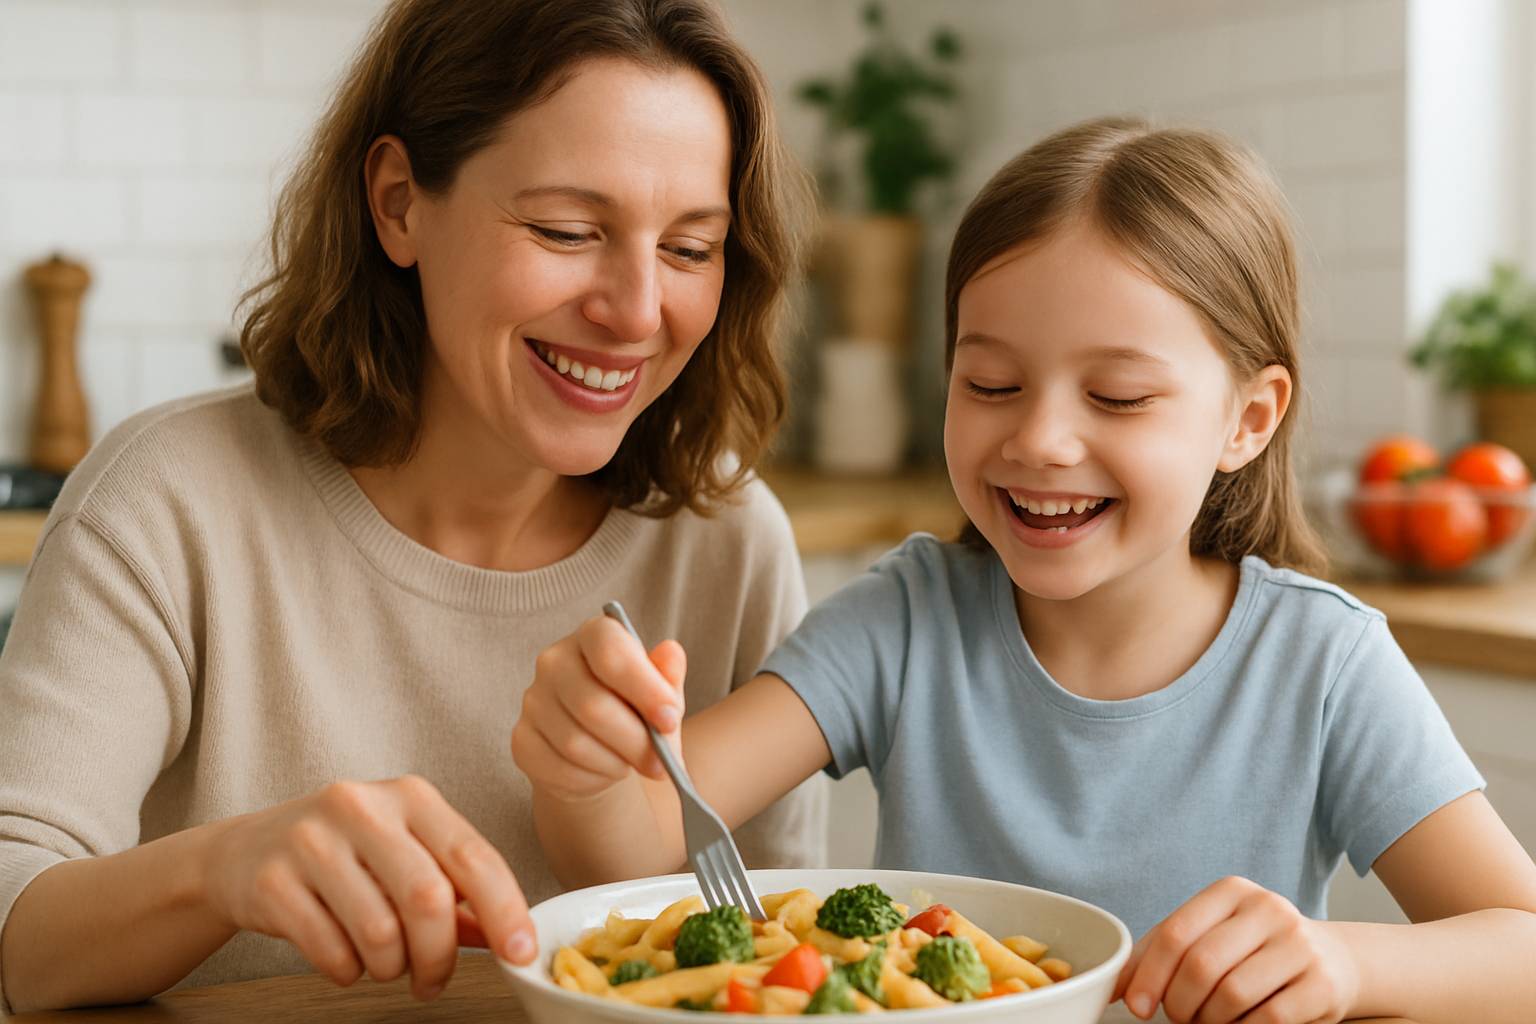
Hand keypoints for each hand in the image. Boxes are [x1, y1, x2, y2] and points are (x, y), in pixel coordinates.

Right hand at [202, 775, 534, 998]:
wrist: (243, 852)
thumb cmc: (342, 854)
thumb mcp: (403, 853)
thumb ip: (455, 890)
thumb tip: (507, 936)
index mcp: (410, 796)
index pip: (473, 856)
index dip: (505, 910)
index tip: (521, 954)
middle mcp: (362, 806)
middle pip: (428, 899)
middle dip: (440, 956)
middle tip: (433, 981)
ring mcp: (312, 840)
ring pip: (379, 932)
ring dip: (390, 967)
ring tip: (383, 964)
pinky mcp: (272, 880)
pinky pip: (330, 951)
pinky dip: (348, 970)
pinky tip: (345, 958)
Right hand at [512, 615, 686, 799]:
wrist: (602, 744)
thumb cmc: (636, 708)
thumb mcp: (660, 690)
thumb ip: (667, 674)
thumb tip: (671, 653)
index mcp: (593, 635)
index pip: (610, 650)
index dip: (644, 687)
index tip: (670, 719)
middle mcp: (555, 661)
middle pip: (593, 704)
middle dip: (635, 741)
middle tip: (662, 763)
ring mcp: (533, 700)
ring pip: (575, 743)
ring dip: (615, 763)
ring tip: (632, 764)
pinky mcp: (522, 739)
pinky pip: (557, 768)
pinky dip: (591, 779)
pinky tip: (605, 772)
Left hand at [1113, 876, 1359, 1023]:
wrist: (1332, 961)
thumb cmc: (1250, 951)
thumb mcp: (1207, 936)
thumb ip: (1156, 955)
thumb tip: (1109, 988)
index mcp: (1230, 891)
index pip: (1175, 934)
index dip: (1148, 976)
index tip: (1137, 1006)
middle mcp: (1267, 909)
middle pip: (1201, 965)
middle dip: (1179, 1003)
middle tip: (1178, 1017)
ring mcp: (1299, 944)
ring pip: (1232, 994)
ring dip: (1210, 1020)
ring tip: (1208, 1021)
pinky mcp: (1322, 983)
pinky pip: (1267, 1018)